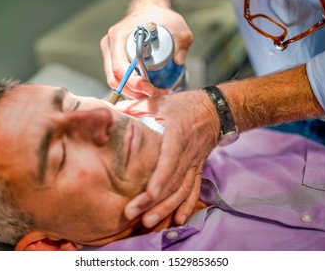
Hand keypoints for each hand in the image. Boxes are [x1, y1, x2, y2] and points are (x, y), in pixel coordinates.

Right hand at [100, 5, 192, 98]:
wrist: (149, 12)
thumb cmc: (158, 17)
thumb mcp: (176, 25)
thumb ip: (182, 40)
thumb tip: (179, 59)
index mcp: (119, 37)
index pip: (119, 67)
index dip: (133, 82)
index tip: (150, 88)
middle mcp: (110, 46)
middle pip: (115, 79)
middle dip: (134, 92)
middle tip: (154, 94)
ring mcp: (110, 54)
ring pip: (115, 82)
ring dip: (132, 93)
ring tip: (151, 94)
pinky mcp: (114, 61)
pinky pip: (118, 79)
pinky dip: (131, 88)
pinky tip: (145, 90)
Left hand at [116, 90, 218, 226]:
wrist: (214, 110)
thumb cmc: (184, 105)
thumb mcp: (160, 101)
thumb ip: (135, 107)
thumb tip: (110, 111)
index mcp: (177, 134)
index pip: (169, 159)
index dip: (160, 178)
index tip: (149, 194)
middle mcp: (187, 153)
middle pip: (172, 181)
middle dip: (153, 201)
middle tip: (133, 214)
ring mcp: (194, 163)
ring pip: (182, 190)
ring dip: (166, 208)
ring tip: (148, 222)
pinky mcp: (198, 169)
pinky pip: (194, 190)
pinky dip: (186, 206)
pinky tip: (177, 220)